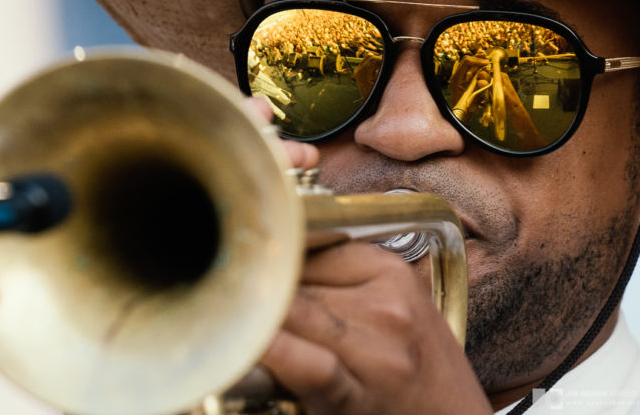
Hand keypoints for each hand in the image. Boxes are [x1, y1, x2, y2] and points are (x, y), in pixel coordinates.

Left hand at [245, 95, 490, 413]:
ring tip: (228, 314)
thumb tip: (274, 266)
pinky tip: (247, 342)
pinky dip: (274, 350)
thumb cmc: (417, 365)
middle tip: (223, 289)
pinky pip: (309, 362)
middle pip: (297, 280)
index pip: (309, 248)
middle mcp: (385, 302)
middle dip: (260, 288)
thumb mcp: (394, 305)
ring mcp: (376, 346)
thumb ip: (339, 279)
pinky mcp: (360, 392)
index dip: (272, 260)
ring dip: (258, 316)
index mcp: (389, 270)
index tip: (243, 262)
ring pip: (293, 314)